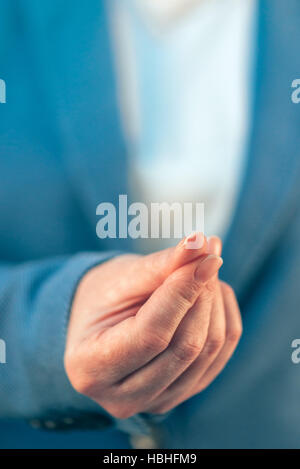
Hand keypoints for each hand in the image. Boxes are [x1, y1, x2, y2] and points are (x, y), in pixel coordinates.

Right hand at [65, 233, 241, 417]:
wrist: (101, 324)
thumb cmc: (103, 297)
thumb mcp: (122, 277)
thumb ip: (161, 265)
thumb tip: (202, 244)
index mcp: (91, 367)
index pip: (152, 334)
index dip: (182, 291)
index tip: (204, 253)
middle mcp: (123, 397)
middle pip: (185, 346)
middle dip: (202, 293)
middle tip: (205, 253)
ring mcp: (156, 402)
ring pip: (209, 351)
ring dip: (215, 302)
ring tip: (203, 269)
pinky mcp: (182, 394)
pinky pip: (221, 356)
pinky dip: (223, 318)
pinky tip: (210, 293)